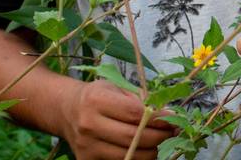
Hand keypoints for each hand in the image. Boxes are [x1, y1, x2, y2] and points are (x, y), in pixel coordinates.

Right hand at [59, 79, 175, 159]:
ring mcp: (86, 146)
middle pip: (133, 137)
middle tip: (173, 131)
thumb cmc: (98, 97)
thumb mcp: (116, 88)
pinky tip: (144, 149)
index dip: (158, 117)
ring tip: (160, 140)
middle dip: (159, 136)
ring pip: (129, 155)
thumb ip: (140, 100)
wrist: (68, 111)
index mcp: (96, 100)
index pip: (134, 113)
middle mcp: (89, 124)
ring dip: (151, 150)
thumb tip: (167, 115)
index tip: (173, 117)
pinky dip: (137, 159)